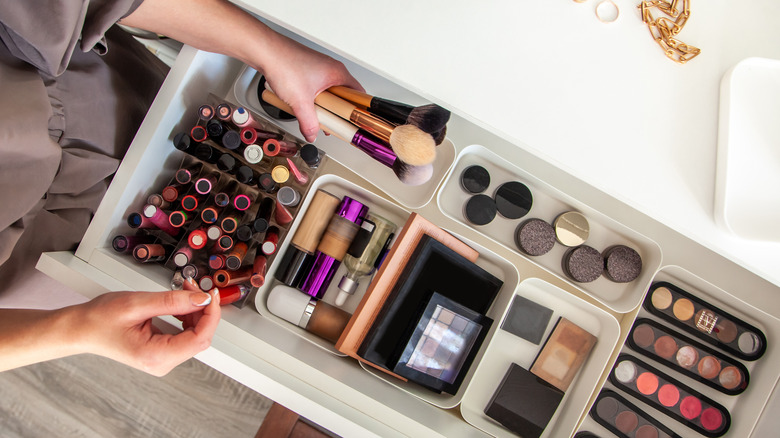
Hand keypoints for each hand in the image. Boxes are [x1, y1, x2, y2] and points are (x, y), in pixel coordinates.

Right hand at [74, 281, 220, 375]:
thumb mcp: (137, 304)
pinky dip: (186, 316)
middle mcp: (161, 363)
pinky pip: (184, 335)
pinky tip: (179, 303)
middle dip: (202, 309)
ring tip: (184, 290)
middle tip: (193, 286)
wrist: (80, 329)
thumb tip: (201, 299)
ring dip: (194, 311)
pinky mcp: (161, 352)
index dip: (210, 314)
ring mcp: (162, 360)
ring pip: (194, 335)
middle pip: (199, 337)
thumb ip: (173, 302)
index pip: (199, 338)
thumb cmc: (99, 319)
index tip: (210, 294)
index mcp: (156, 356)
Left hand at [259, 34, 362, 141]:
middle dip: (337, 111)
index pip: (358, 94)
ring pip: (328, 91)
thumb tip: (311, 134)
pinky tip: (303, 105)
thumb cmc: (284, 64)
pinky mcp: (307, 68)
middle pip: (342, 95)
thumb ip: (308, 123)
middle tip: (333, 123)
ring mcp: (319, 67)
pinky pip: (316, 87)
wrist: (265, 51)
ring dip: (323, 105)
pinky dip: (312, 97)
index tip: (354, 123)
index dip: (357, 111)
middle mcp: (331, 68)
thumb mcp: (300, 102)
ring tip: (315, 116)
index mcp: (337, 73)